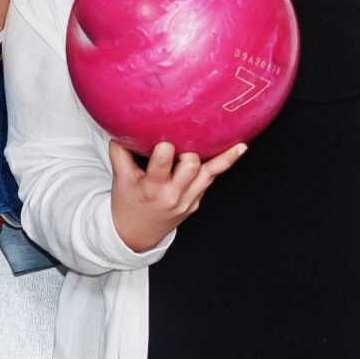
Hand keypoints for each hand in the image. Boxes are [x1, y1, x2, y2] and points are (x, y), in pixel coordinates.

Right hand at [108, 138, 245, 253]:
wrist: (136, 234)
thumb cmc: (127, 203)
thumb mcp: (120, 179)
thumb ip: (121, 151)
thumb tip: (122, 124)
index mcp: (152, 188)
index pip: (162, 163)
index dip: (165, 148)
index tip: (165, 137)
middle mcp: (173, 195)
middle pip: (191, 165)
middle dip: (189, 150)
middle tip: (186, 139)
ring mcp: (188, 200)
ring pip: (210, 173)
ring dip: (222, 156)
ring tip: (239, 143)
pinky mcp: (197, 201)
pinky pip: (211, 178)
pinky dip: (222, 163)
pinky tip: (239, 148)